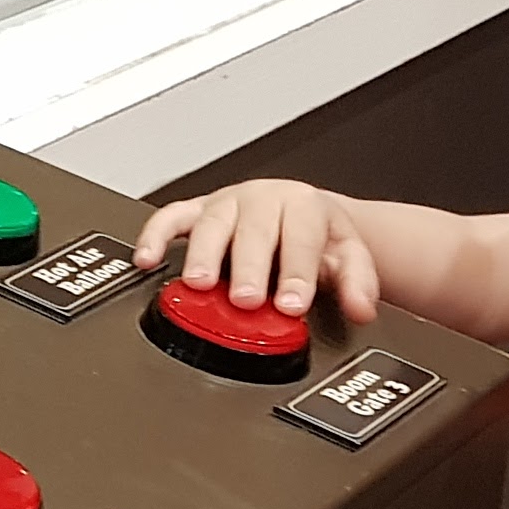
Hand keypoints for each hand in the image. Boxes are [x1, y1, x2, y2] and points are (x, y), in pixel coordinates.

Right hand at [132, 178, 383, 323]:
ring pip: (212, 224)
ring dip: (203, 254)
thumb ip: (356, 283)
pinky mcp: (197, 210)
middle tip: (247, 299)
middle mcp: (263, 200)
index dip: (296, 273)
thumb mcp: (346, 255)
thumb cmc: (317, 236)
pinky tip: (147, 259)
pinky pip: (170, 218)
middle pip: (255, 231)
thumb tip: (361, 308)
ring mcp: (227, 204)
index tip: (292, 304)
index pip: (301, 238)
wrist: (301, 211)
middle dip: (249, 267)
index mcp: (303, 205)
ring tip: (201, 284)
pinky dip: (155, 236)